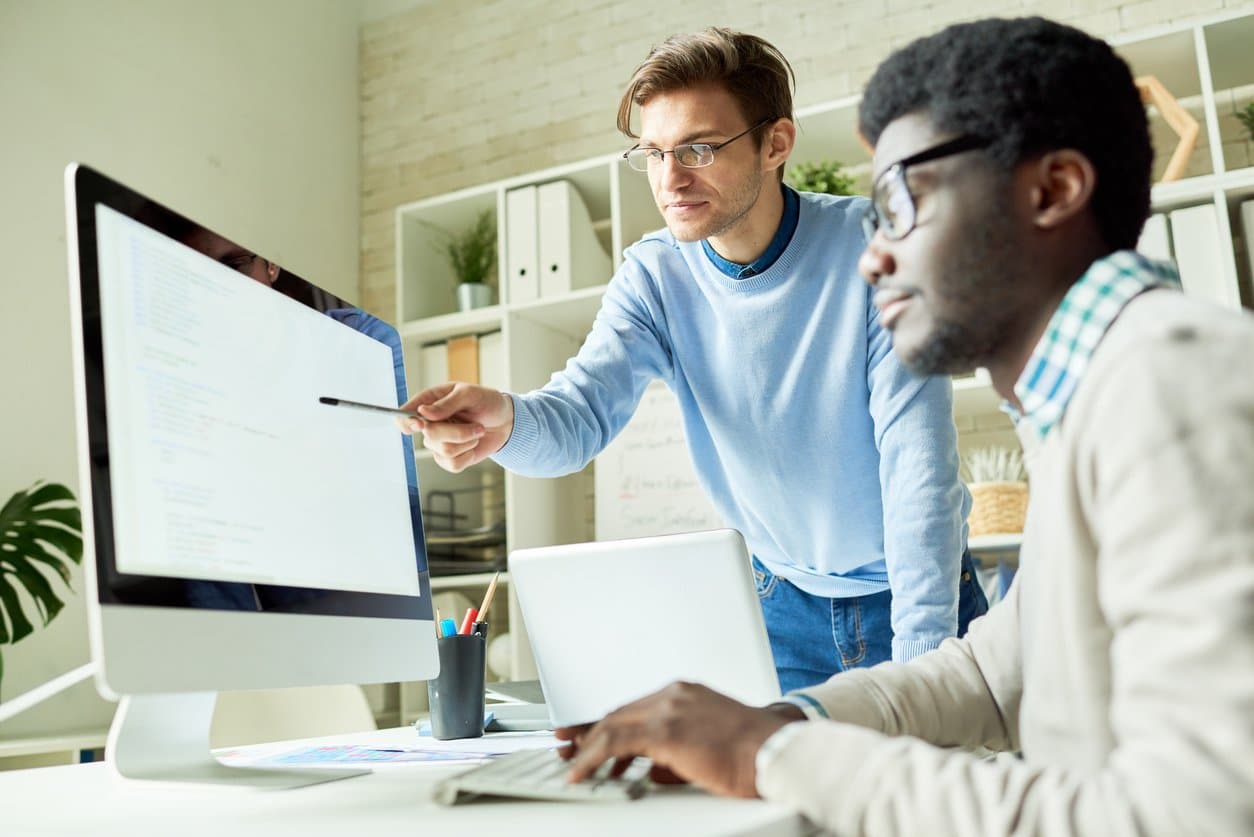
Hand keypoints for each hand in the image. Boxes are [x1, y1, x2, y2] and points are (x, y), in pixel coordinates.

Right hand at [398, 382, 513, 472]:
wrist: (505, 422)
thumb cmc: (487, 402)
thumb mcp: (470, 395)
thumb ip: (447, 403)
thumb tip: (423, 412)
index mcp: (430, 401)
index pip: (405, 413)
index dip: (407, 421)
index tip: (419, 424)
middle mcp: (430, 422)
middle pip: (429, 435)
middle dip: (457, 432)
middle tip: (477, 426)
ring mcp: (438, 442)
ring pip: (443, 450)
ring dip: (467, 441)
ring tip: (478, 431)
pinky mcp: (449, 458)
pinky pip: (452, 464)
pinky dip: (468, 455)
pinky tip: (474, 445)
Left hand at [553, 682, 799, 798]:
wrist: (778, 752)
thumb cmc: (755, 753)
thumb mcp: (709, 744)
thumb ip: (676, 752)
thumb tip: (651, 773)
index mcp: (685, 693)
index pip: (635, 709)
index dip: (608, 725)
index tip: (587, 737)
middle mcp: (674, 694)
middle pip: (619, 714)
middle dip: (591, 735)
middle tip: (570, 750)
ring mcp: (669, 708)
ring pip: (612, 726)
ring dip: (588, 749)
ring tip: (574, 767)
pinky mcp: (666, 730)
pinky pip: (615, 744)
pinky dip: (593, 758)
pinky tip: (583, 772)